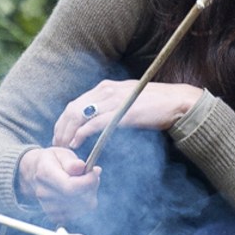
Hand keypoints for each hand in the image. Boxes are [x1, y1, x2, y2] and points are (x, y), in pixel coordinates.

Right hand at [16, 147, 101, 224]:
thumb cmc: (52, 161)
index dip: (89, 181)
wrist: (34, 173)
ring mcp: (48, 207)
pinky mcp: (55, 216)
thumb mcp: (61, 154)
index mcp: (45, 174)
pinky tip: (79, 194)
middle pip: (79, 199)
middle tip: (92, 175)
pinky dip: (84, 205)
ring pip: (83, 208)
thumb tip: (81, 167)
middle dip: (92, 187)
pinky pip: (79, 214)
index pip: (71, 187)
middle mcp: (44, 193)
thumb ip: (71, 161)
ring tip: (84, 183)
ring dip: (90, 195)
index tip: (95, 171)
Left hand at [52, 80, 203, 148]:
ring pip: (79, 116)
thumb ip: (113, 107)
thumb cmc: (157, 104)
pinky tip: (76, 144)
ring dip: (68, 133)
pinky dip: (82, 134)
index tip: (61, 134)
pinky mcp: (121, 113)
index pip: (76, 103)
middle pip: (72, 108)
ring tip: (63, 147)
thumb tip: (103, 121)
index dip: (64, 120)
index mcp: (106, 87)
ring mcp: (113, 101)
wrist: (177, 102)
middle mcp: (105, 90)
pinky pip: (95, 124)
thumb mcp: (129, 101)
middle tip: (56, 144)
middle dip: (61, 127)